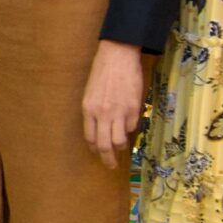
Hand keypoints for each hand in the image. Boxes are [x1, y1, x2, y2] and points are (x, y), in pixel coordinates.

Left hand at [80, 40, 149, 168]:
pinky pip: (132, 127)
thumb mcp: (91, 92)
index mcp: (88, 109)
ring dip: (121, 147)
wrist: (118, 56)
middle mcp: (102, 114)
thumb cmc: (102, 72)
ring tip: (122, 148)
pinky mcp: (133, 108)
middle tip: (111, 166)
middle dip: (108, 159)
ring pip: (120, 141)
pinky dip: (130, 129)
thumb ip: (94, 111)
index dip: (95, 148)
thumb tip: (101, 129)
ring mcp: (119, 112)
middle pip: (104, 145)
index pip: (91, 138)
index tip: (98, 154)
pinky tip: (129, 125)